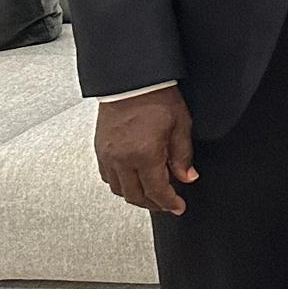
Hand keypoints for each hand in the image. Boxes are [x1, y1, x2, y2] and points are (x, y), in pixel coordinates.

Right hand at [94, 85, 196, 214]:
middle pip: (135, 196)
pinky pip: (108, 177)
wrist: (132, 81)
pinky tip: (133, 179)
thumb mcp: (180, 125)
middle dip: (153, 204)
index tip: (178, 207)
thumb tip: (187, 177)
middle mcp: (122, 159)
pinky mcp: (100, 150)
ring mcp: (107, 156)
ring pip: (119, 190)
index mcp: (144, 154)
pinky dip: (121, 184)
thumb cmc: (157, 98)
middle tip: (168, 203)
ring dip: (136, 196)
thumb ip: (183, 156)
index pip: (156, 191)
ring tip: (152, 193)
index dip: (169, 203)